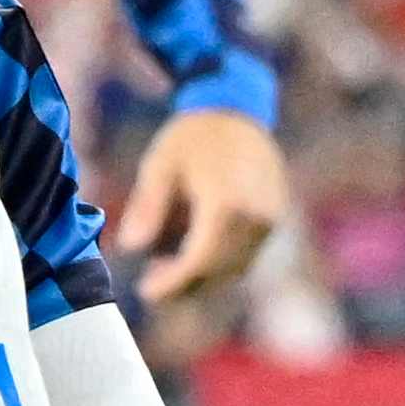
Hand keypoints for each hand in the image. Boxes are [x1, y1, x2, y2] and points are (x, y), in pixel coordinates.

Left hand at [114, 104, 288, 300]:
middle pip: (219, 270)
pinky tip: (191, 253)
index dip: (172, 283)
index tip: (145, 293)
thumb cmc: (192, 137)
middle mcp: (255, 218)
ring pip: (236, 268)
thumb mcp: (160, 166)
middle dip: (185, 285)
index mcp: (226, 204)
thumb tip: (129, 248)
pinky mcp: (275, 221)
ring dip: (202, 276)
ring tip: (165, 268)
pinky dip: (220, 263)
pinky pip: (247, 255)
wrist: (237, 112)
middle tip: (150, 285)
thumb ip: (147, 208)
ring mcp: (270, 221)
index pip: (199, 260)